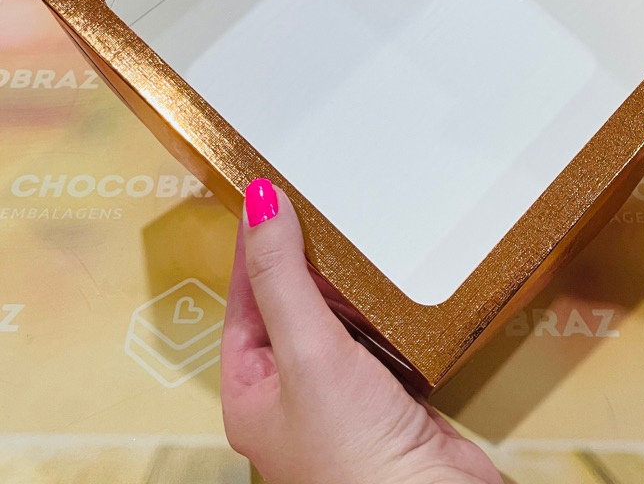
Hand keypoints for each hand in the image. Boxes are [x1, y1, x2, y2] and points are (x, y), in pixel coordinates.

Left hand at [220, 178, 501, 483]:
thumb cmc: (354, 455)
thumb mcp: (306, 352)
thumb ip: (281, 277)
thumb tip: (260, 204)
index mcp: (253, 390)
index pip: (245, 300)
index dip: (254, 246)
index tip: (267, 195)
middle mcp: (294, 393)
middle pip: (291, 306)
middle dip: (304, 258)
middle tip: (316, 203)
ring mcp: (343, 394)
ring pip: (338, 319)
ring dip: (347, 280)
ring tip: (353, 229)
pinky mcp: (389, 392)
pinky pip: (380, 334)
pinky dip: (385, 305)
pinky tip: (392, 276)